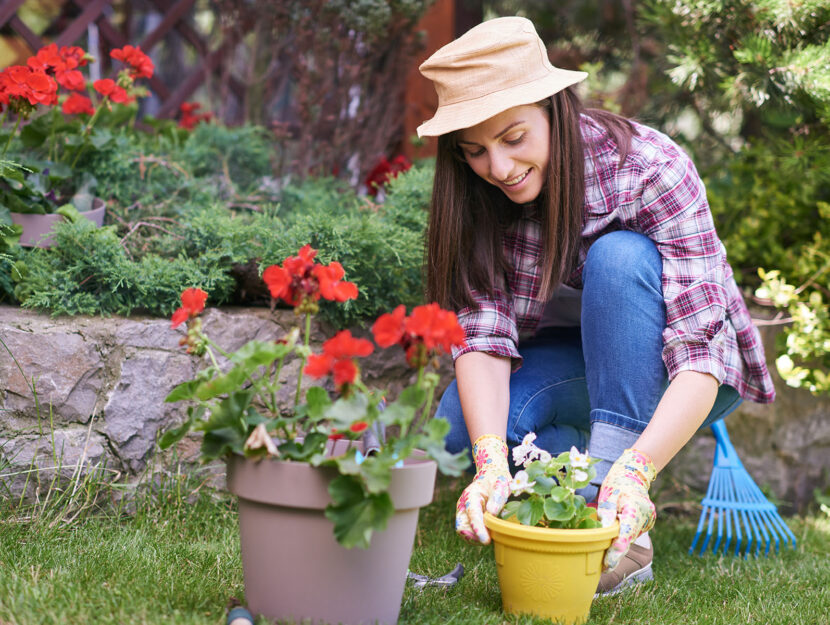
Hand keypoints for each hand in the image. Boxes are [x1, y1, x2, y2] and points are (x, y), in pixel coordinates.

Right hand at [455, 434, 509, 543]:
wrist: (491, 477)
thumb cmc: (497, 481)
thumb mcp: (501, 484)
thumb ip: (497, 497)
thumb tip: (492, 512)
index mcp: (471, 495)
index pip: (472, 515)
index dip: (478, 529)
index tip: (486, 540)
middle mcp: (463, 505)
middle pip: (462, 528)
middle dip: (474, 537)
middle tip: (491, 538)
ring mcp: (463, 513)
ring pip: (464, 532)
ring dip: (476, 538)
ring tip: (491, 534)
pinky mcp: (467, 519)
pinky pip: (468, 533)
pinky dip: (477, 536)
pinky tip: (489, 532)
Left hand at [597, 448, 656, 569]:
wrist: (633, 474)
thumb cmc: (618, 481)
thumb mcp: (609, 492)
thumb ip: (607, 510)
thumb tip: (603, 529)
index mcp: (635, 509)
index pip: (625, 535)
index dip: (616, 551)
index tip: (607, 564)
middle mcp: (645, 517)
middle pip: (628, 540)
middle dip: (616, 554)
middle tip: (603, 568)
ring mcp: (647, 521)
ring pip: (630, 538)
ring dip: (618, 545)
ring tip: (605, 557)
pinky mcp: (644, 523)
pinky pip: (631, 534)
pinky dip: (623, 538)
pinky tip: (613, 542)